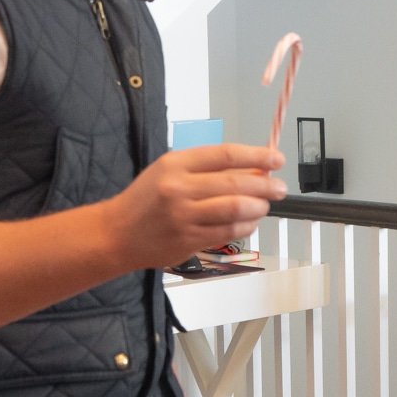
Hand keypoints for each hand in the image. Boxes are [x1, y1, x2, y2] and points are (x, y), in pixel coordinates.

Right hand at [107, 144, 285, 271]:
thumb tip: (252, 169)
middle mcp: (179, 189)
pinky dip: (246, 226)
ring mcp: (184, 217)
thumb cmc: (146, 199)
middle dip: (265, 185)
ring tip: (265, 205)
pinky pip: (228, 232)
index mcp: (175, 164)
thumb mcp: (168, 171)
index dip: (256, 156)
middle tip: (280, 187)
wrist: (117, 233)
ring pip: (235, 210)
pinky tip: (251, 221)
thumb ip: (206, 168)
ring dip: (258, 208)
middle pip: (235, 184)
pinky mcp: (188, 240)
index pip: (225, 156)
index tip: (276, 159)